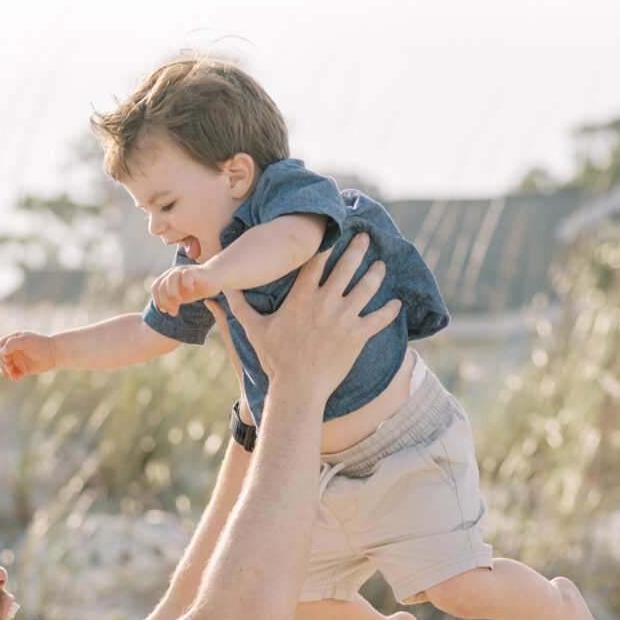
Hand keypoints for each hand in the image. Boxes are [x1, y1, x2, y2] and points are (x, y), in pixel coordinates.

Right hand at [0, 330, 58, 380]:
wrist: (54, 353)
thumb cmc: (40, 344)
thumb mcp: (26, 341)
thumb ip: (13, 343)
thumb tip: (1, 351)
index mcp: (12, 341)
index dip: (0, 353)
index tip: (7, 357)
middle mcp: (13, 351)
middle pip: (0, 358)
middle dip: (3, 364)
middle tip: (10, 368)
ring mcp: (16, 360)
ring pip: (4, 368)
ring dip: (6, 372)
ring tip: (14, 374)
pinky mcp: (21, 369)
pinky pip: (12, 375)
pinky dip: (13, 377)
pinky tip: (20, 376)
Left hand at [149, 260, 211, 315]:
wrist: (214, 278)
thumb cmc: (196, 287)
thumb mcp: (181, 296)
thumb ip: (171, 301)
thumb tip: (164, 310)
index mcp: (168, 278)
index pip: (155, 287)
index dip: (158, 300)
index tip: (165, 311)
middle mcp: (173, 272)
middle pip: (161, 286)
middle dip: (165, 302)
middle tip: (174, 312)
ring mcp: (183, 271)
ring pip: (171, 279)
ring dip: (173, 294)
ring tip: (179, 303)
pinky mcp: (194, 271)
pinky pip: (186, 276)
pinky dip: (187, 286)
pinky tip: (191, 291)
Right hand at [238, 235, 395, 398]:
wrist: (298, 389)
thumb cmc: (275, 361)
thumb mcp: (255, 331)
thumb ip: (240, 307)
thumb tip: (223, 290)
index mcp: (301, 298)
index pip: (315, 261)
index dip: (325, 243)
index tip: (333, 231)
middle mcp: (324, 303)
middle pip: (346, 267)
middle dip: (358, 249)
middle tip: (366, 238)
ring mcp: (343, 319)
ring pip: (366, 289)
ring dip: (376, 274)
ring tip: (381, 266)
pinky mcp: (357, 337)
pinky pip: (379, 319)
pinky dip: (389, 310)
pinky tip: (396, 303)